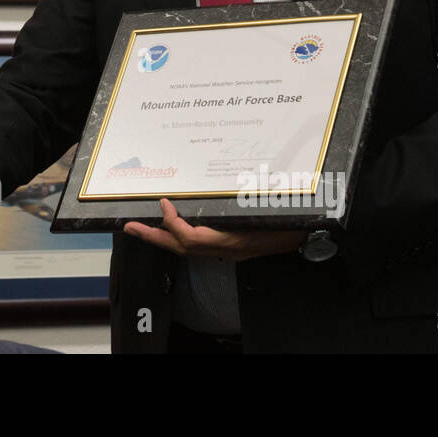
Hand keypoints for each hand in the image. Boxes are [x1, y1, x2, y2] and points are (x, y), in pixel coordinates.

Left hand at [123, 198, 305, 260]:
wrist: (308, 236)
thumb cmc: (290, 219)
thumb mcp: (266, 206)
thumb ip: (241, 200)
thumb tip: (211, 184)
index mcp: (233, 241)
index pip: (193, 238)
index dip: (173, 223)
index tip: (164, 203)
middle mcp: (226, 250)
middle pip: (181, 248)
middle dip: (153, 237)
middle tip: (129, 228)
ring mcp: (228, 252)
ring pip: (187, 249)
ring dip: (163, 238)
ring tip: (141, 228)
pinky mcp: (230, 249)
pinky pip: (197, 247)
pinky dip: (180, 237)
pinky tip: (171, 227)